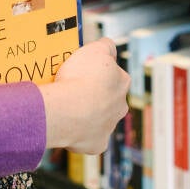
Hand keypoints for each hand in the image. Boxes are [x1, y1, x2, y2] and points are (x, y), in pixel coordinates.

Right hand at [38, 37, 130, 154]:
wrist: (66, 109)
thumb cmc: (80, 77)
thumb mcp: (95, 48)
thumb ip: (106, 45)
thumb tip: (109, 45)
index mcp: (122, 82)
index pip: (114, 73)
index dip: (99, 71)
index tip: (85, 71)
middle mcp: (120, 106)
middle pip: (109, 98)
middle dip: (96, 94)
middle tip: (75, 89)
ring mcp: (109, 126)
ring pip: (99, 118)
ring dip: (88, 114)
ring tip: (68, 107)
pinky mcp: (97, 143)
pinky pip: (89, 138)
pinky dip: (81, 133)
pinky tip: (69, 125)